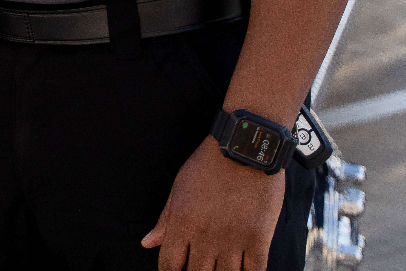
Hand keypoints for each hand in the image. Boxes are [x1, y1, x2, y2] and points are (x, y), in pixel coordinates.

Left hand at [141, 136, 284, 270]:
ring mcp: (233, 240)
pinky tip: (244, 270)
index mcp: (183, 223)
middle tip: (202, 266)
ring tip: (221, 267)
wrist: (244, 147)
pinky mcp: (258, 238)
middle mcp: (206, 236)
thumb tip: (147, 243)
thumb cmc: (209, 164)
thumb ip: (165, 219)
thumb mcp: (179, 187)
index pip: (169, 265)